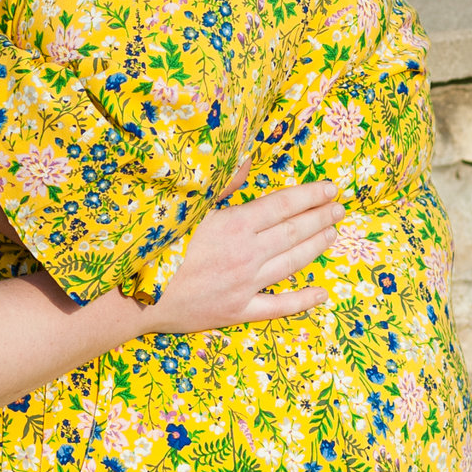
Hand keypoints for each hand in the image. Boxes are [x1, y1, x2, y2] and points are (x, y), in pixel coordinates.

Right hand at [143, 180, 339, 334]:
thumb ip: (223, 184)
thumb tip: (249, 160)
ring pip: (292, 263)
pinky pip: (278, 306)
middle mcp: (247, 254)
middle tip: (340, 209)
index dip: (311, 196)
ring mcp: (245, 285)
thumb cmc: (154, 244)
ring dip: (316, 247)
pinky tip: (322, 293)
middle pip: (294, 232)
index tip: (330, 189)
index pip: (284, 205)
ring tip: (334, 235)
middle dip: (320, 217)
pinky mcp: (237, 311)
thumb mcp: (186, 206)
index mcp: (235, 224)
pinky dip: (302, 300)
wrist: (130, 294)